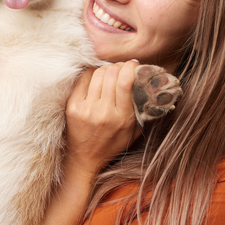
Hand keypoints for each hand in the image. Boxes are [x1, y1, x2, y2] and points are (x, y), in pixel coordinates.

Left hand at [64, 61, 142, 177]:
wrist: (84, 159)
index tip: (134, 65)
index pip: (125, 82)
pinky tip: (96, 78)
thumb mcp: (135, 131)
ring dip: (106, 68)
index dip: (130, 67)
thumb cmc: (112, 144)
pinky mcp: (72, 106)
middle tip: (122, 68)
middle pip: (111, 73)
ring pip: (97, 73)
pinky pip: (83, 78)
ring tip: (110, 73)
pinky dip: (92, 74)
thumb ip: (143, 109)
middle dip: (119, 66)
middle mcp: (103, 112)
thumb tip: (151, 84)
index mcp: (121, 118)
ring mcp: (86, 108)